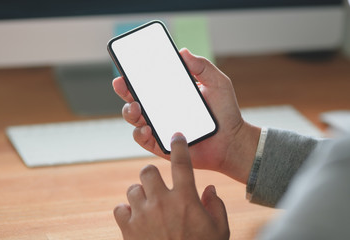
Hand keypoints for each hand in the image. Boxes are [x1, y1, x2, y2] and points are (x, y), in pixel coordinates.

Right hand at [112, 48, 259, 182]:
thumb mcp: (217, 83)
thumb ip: (202, 66)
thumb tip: (183, 52)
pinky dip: (140, 133)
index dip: (133, 74)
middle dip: (123, 90)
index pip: (147, 81)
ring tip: (135, 107)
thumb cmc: (225, 112)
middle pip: (133, 98)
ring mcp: (158, 127)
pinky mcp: (160, 145)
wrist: (232, 141)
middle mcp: (160, 109)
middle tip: (121, 83)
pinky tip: (147, 128)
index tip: (126, 66)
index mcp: (169, 93)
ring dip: (129, 111)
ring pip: (134, 118)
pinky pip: (143, 139)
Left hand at [114, 133, 229, 239]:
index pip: (181, 163)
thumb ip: (215, 206)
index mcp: (186, 199)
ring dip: (139, 196)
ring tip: (148, 208)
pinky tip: (135, 220)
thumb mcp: (219, 231)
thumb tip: (209, 188)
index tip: (176, 136)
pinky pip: (120, 209)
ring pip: (133, 189)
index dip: (179, 146)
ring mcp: (143, 215)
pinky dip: (126, 212)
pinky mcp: (128, 229)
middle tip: (156, 186)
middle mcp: (162, 202)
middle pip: (147, 170)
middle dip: (151, 175)